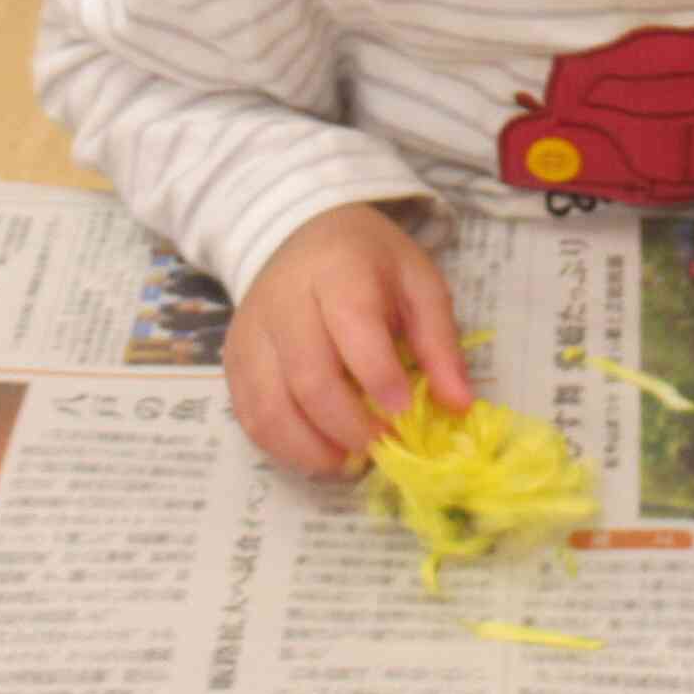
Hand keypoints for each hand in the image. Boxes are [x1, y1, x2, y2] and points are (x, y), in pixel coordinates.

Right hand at [226, 206, 472, 476]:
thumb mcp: (419, 284)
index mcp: (338, 270)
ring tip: (352, 457)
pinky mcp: (232, 361)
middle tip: (383, 443)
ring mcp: (252, 333)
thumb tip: (461, 406)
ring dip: (313, 448)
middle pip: (308, 378)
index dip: (379, 376)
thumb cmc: (370, 265)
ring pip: (270, 408)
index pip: (352, 325)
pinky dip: (285, 447)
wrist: (302, 236)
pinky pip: (250, 417)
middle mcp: (284, 301)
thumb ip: (440, 343)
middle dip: (349, 425)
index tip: (404, 412)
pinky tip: (321, 450)